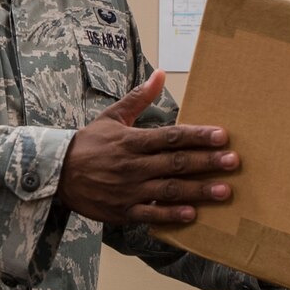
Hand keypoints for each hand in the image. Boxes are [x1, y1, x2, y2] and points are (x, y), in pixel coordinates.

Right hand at [58, 69, 238, 223]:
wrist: (56, 173)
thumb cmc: (89, 143)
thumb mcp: (112, 116)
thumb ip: (139, 98)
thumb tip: (160, 74)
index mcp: (133, 141)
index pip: (172, 136)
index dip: (198, 136)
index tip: (222, 136)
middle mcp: (134, 165)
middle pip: (176, 163)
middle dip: (207, 162)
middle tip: (233, 162)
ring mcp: (129, 190)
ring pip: (169, 190)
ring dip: (198, 191)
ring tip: (224, 191)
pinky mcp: (123, 211)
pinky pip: (151, 214)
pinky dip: (171, 215)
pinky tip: (193, 214)